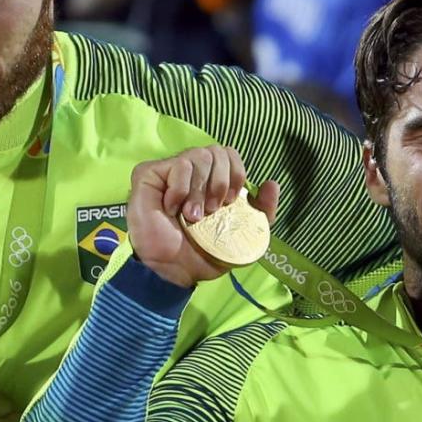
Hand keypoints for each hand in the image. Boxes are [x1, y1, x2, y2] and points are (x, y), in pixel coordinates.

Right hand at [128, 145, 278, 288]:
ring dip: (200, 189)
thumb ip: (261, 212)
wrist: (173, 271)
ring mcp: (169, 171)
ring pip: (197, 156)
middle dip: (220, 181)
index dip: (236, 173)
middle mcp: (191, 171)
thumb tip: (273, 184)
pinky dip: (181, 189)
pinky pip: (177, 165)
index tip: (230, 201)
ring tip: (193, 215)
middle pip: (216, 151)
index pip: (229, 154)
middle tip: (214, 210)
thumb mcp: (242, 235)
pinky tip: (172, 209)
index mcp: (211, 179)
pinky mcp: (148, 173)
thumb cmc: (201, 254)